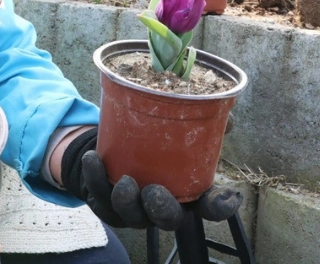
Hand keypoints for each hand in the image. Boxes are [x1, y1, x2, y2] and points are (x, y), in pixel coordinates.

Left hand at [60, 129, 241, 229]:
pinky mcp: (107, 205)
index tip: (226, 197)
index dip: (219, 206)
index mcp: (187, 190)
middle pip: (168, 220)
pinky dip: (95, 179)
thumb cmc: (154, 139)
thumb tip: (214, 99)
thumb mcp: (175, 126)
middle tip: (155, 191)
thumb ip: (197, 116)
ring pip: (132, 215)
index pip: (209, 206)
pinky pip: (100, 198)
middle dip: (162, 210)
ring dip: (127, 201)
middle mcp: (162, 205)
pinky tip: (93, 159)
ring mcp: (134, 209)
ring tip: (124, 181)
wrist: (114, 145)